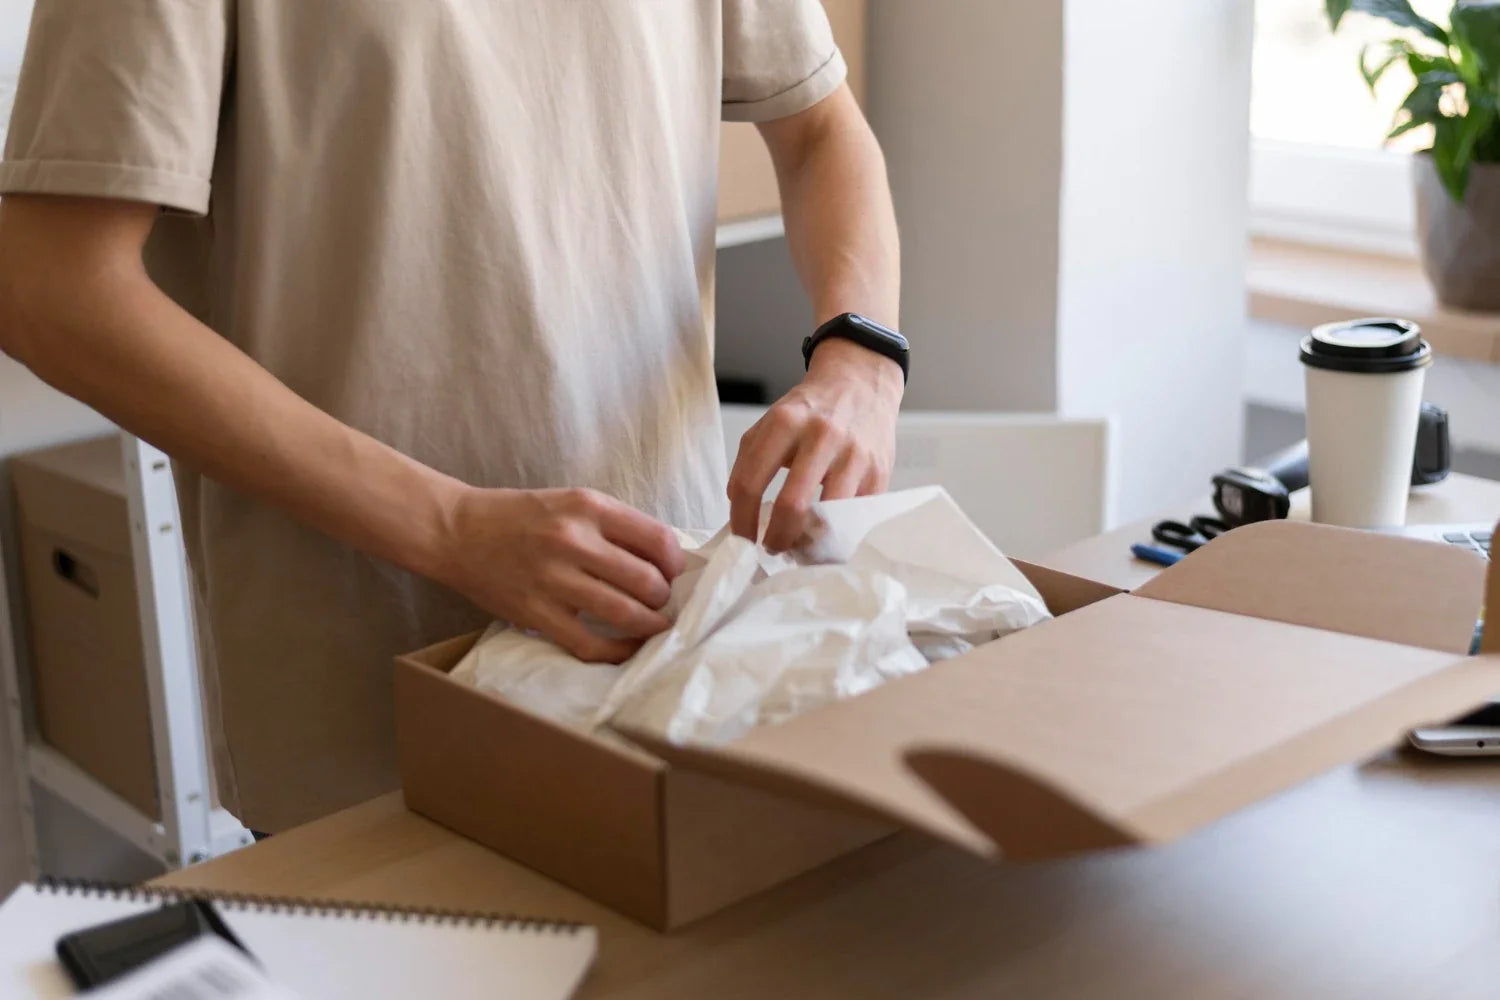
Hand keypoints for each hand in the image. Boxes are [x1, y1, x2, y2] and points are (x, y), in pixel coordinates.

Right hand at [438, 487, 685, 662]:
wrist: (456, 531)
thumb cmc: (520, 517)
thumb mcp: (571, 502)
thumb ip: (614, 526)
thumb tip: (665, 560)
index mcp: (588, 507)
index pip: (658, 539)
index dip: (676, 563)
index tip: (675, 573)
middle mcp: (573, 540)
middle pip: (647, 581)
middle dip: (664, 598)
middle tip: (663, 603)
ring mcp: (553, 579)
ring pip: (625, 614)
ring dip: (649, 625)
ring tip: (654, 626)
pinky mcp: (536, 613)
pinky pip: (590, 644)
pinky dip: (618, 651)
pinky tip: (627, 648)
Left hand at [728, 338, 902, 551]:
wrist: (861, 384)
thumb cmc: (810, 411)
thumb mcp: (770, 422)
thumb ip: (749, 461)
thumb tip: (740, 511)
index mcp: (785, 422)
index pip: (750, 484)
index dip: (741, 521)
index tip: (742, 539)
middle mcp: (821, 436)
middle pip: (790, 506)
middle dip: (775, 539)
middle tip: (770, 549)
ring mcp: (854, 455)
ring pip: (828, 516)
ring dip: (808, 543)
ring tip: (798, 547)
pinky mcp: (879, 473)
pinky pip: (854, 518)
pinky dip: (836, 534)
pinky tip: (823, 535)